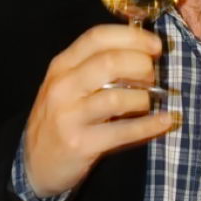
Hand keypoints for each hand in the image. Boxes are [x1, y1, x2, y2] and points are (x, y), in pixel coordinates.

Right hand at [24, 24, 172, 195]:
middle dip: (141, 66)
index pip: (97, 37)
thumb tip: (144, 49)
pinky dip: (150, 125)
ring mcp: (69, 116)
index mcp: (62, 65)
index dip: (132, 37)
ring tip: (150, 102)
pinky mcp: (80, 144)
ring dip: (144, 98)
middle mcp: (63, 87)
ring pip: (117, 98)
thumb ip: (96, 64)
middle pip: (110, 63)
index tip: (155, 45)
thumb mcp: (69, 84)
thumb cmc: (62, 116)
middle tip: (152, 77)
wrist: (35, 163)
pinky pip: (123, 131)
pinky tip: (165, 121)